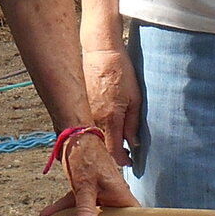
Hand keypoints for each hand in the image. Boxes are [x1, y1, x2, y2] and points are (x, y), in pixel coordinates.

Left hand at [39, 130, 141, 215]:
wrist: (75, 136)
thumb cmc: (87, 156)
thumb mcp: (85, 186)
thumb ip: (85, 208)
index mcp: (121, 196)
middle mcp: (114, 197)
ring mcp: (101, 194)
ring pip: (93, 214)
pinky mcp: (88, 191)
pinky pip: (79, 205)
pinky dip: (65, 209)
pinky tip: (47, 215)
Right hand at [81, 42, 138, 162]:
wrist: (101, 52)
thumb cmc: (121, 72)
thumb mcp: (135, 99)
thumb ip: (133, 124)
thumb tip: (133, 143)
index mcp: (110, 118)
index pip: (114, 151)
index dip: (122, 161)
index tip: (130, 163)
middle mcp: (94, 118)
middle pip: (102, 147)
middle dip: (113, 153)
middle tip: (125, 153)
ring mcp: (85, 112)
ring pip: (94, 136)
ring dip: (104, 141)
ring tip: (116, 138)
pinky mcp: (80, 105)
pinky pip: (87, 124)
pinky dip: (95, 129)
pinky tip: (104, 123)